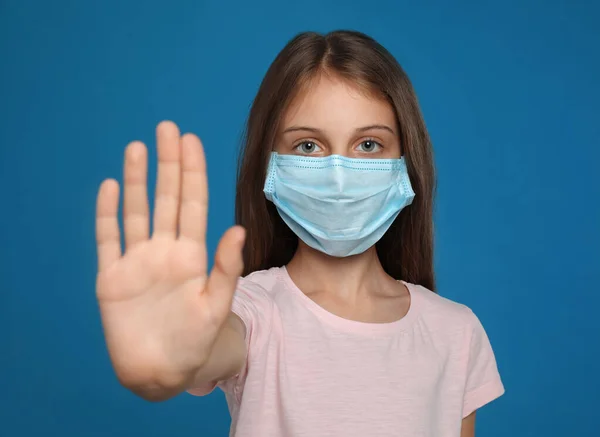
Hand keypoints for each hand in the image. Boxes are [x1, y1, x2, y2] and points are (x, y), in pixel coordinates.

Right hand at [95, 121, 244, 389]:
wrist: (163, 371)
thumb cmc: (196, 342)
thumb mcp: (216, 305)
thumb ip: (226, 268)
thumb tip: (238, 229)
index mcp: (191, 255)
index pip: (192, 204)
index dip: (192, 172)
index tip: (191, 140)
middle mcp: (164, 251)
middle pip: (166, 198)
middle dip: (168, 164)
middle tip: (167, 128)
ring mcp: (137, 261)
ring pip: (136, 212)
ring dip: (137, 180)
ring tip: (138, 147)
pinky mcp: (111, 278)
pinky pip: (108, 239)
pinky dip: (107, 214)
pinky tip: (111, 187)